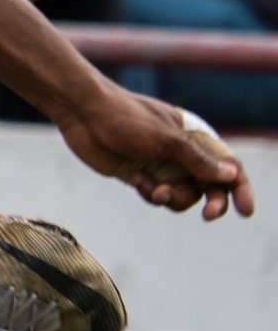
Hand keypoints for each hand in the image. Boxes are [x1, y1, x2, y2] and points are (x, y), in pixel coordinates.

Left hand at [55, 80, 252, 222]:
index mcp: (197, 138)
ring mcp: (163, 166)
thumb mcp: (165, 140)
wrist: (84, 115)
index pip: (228, 166)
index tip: (245, 211)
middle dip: (211, 201)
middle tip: (208, 215)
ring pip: (184, 196)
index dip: (240, 188)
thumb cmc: (127, 119)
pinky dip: (152, 195)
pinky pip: (159, 197)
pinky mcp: (142, 176)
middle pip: (210, 187)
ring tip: (156, 190)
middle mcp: (184, 153)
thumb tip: (230, 176)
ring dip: (174, 199)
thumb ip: (196, 161)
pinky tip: (138, 180)